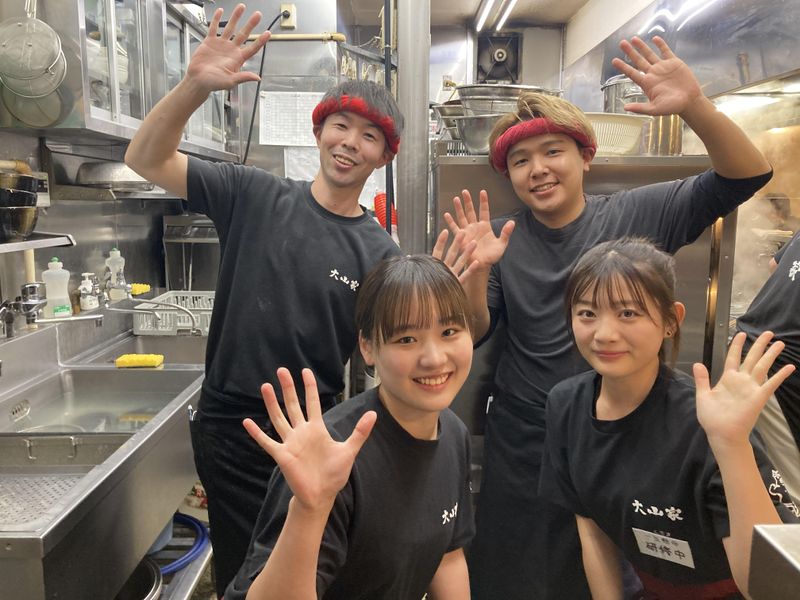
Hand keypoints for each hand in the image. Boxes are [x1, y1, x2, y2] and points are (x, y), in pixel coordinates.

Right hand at [186, 4, 270, 94]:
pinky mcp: (210, 41)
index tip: (268, 33)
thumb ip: (243, 77)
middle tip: (258, 15)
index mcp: (238, 59)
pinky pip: (214, 28)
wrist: (198, 80)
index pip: (252, 48)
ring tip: (241, 7)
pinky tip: (220, 11)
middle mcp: (231, 50)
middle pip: (244, 34)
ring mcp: (221, 44)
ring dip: (236, 17)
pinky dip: (217, 19)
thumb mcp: (230, 81)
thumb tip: (257, 78)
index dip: (260, 41)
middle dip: (251, 24)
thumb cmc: (213, 83)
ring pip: (230, 27)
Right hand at [243, 368, 375, 511]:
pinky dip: (257, 432)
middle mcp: (301, 433)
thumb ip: (360, 432)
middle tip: (282, 370)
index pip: (313, 402)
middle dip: (288, 388)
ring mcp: (290, 443)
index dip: (309, 387)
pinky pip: (267, 442)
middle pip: (293, 405)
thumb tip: (374, 414)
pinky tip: (247, 422)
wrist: (321, 495)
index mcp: (317, 429)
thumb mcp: (349, 450)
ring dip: (272, 403)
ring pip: (278, 418)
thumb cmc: (334, 474)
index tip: (305, 371)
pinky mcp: (282, 455)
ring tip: (265, 386)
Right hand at [435, 189, 513, 275]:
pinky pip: (455, 228)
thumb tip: (512, 222)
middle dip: (468, 201)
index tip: (482, 192)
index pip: (484, 211)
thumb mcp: (502, 244)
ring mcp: (468, 231)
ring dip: (459, 208)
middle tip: (464, 191)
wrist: (482, 265)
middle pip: (470, 211)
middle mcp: (475, 227)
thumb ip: (506, 233)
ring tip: (455, 199)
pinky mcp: (461, 238)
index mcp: (485, 226)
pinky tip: (447, 215)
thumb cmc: (492, 256)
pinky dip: (451, 222)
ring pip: (462, 217)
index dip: (483, 201)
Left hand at [612, 36, 702, 116]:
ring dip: (642, 46)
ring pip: (649, 54)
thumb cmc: (672, 107)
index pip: (631, 73)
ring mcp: (662, 67)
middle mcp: (653, 74)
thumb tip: (625, 108)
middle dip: (630, 52)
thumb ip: (640, 108)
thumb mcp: (654, 109)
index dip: (623, 67)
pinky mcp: (673, 63)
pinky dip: (660, 45)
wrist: (689, 101)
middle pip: (638, 60)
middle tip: (622, 43)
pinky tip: (654, 38)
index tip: (614, 61)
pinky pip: (665, 51)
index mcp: (647, 83)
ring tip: (634, 39)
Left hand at [694, 332, 794, 447]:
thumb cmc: (711, 418)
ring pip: (762, 366)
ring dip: (770, 355)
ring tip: (779, 343)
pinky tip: (789, 366)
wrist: (720, 434)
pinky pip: (771, 384)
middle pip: (751, 358)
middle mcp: (741, 381)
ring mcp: (751, 388)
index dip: (737, 346)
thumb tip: (697, 363)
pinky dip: (780, 375)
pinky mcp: (758, 397)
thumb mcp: (703, 395)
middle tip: (768, 333)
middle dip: (759, 345)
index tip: (741, 334)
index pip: (733, 357)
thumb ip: (702, 379)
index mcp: (727, 379)